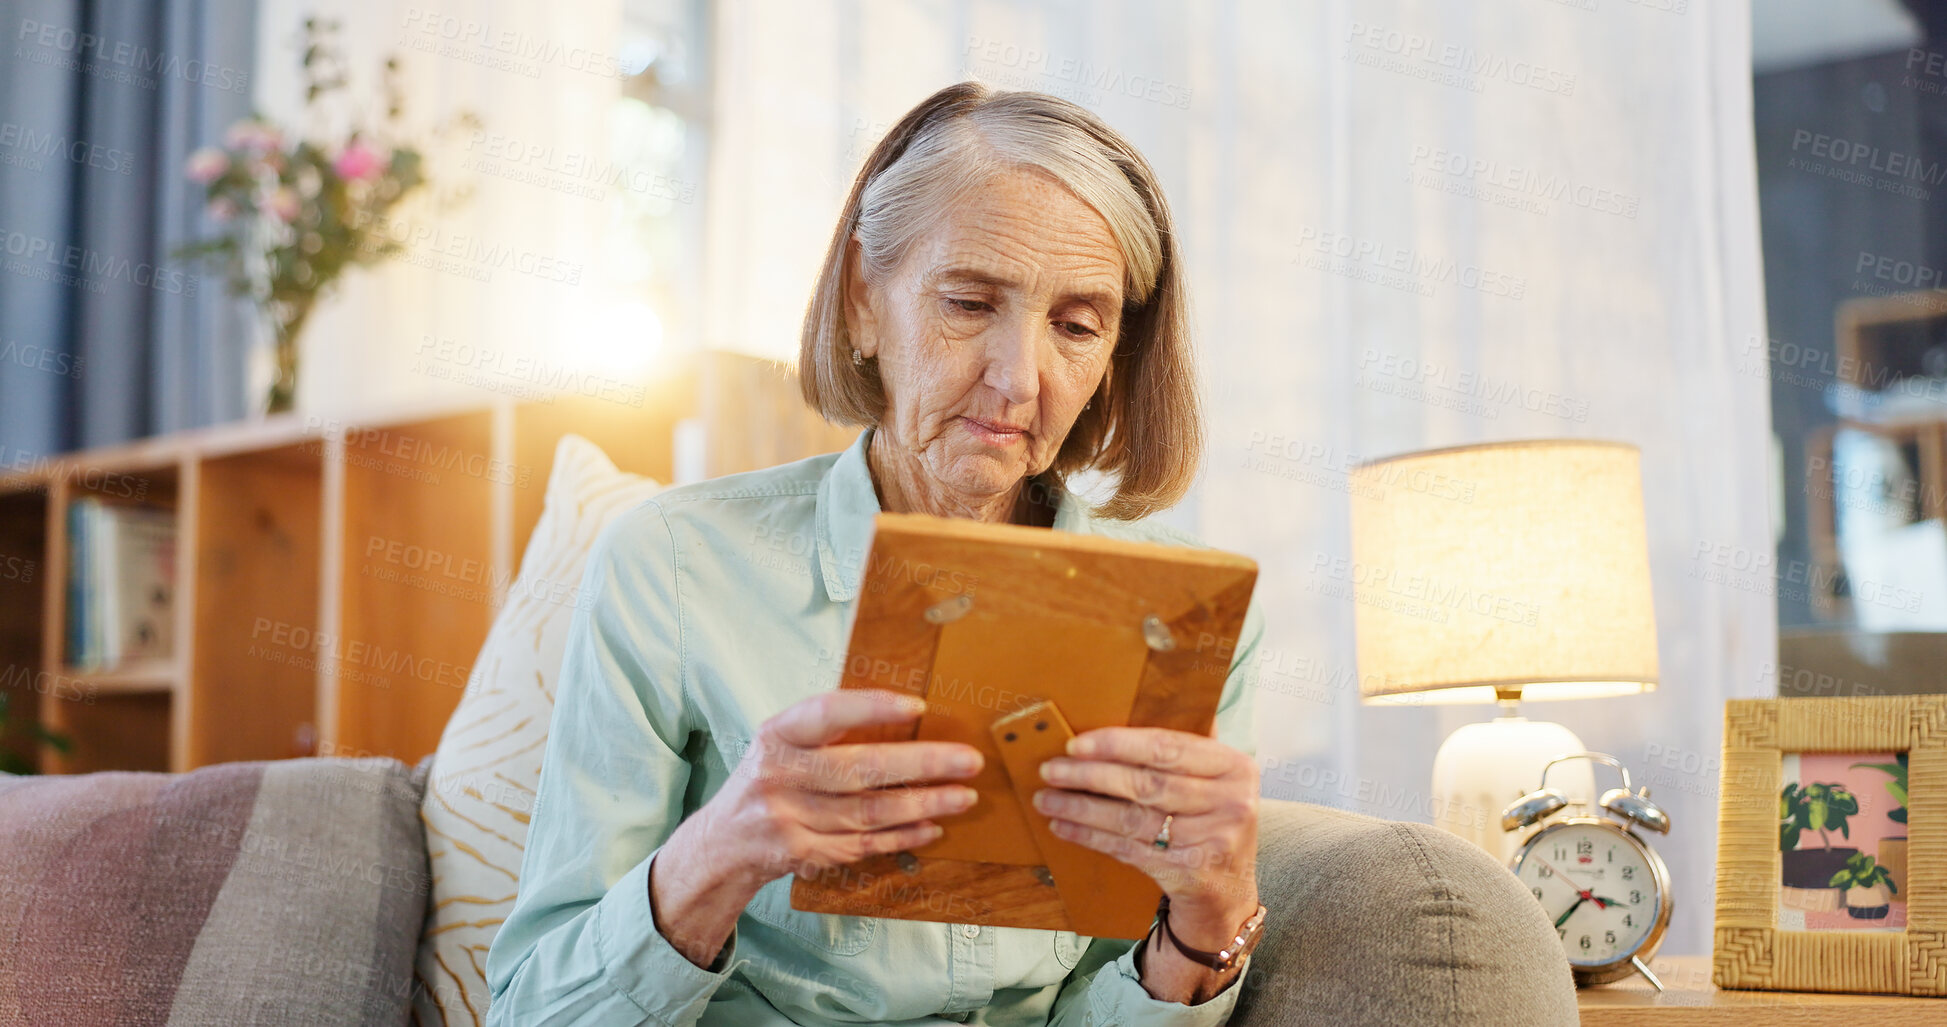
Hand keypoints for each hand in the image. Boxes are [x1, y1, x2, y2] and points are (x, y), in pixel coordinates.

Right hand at [650, 689, 983, 966]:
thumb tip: (904, 712)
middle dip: (921, 764)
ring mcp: (789, 819)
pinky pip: (863, 845)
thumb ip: (827, 729)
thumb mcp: (782, 740)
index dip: (871, 708)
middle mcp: (780, 776)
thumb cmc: (770, 776)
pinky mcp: (802, 853)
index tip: (917, 705)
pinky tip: (933, 827)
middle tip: (968, 760)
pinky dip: (903, 837)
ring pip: (868, 813)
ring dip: (924, 805)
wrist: (723, 841)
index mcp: (777, 735)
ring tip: (964, 795)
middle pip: (859, 770)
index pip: (826, 713)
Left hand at [1031, 727, 1259, 945]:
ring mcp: (1211, 840)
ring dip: (1081, 808)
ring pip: (1131, 818)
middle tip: (1051, 769)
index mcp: (1234, 766)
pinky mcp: (1188, 871)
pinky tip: (1064, 826)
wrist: (1226, 889)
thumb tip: (1144, 698)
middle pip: (1146, 783)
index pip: (1167, 748)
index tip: (1076, 744)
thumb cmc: (1210, 820)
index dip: (1117, 744)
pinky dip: (1090, 836)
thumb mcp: (1214, 779)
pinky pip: (1127, 848)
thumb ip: (1187, 746)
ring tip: (1046, 798)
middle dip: (1090, 775)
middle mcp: (1230, 802)